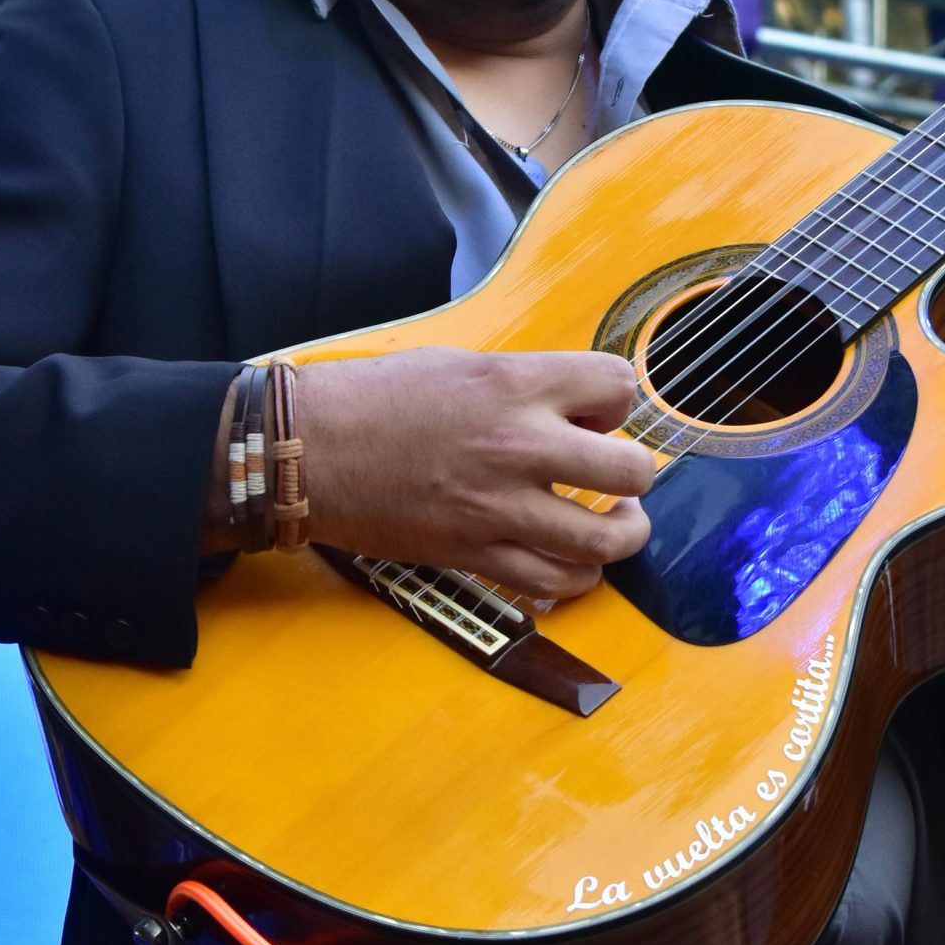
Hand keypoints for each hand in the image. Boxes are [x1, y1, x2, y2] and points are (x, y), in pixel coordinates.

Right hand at [295, 346, 653, 600]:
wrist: (309, 449)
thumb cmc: (377, 397)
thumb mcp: (464, 362)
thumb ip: (527, 385)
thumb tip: (578, 411)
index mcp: (515, 384)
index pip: (619, 387)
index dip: (617, 400)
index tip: (598, 412)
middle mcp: (518, 445)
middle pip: (631, 471)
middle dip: (635, 472)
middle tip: (616, 473)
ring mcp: (499, 507)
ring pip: (606, 541)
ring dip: (624, 533)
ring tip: (615, 522)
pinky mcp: (475, 554)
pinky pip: (555, 583)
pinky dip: (577, 577)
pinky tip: (573, 560)